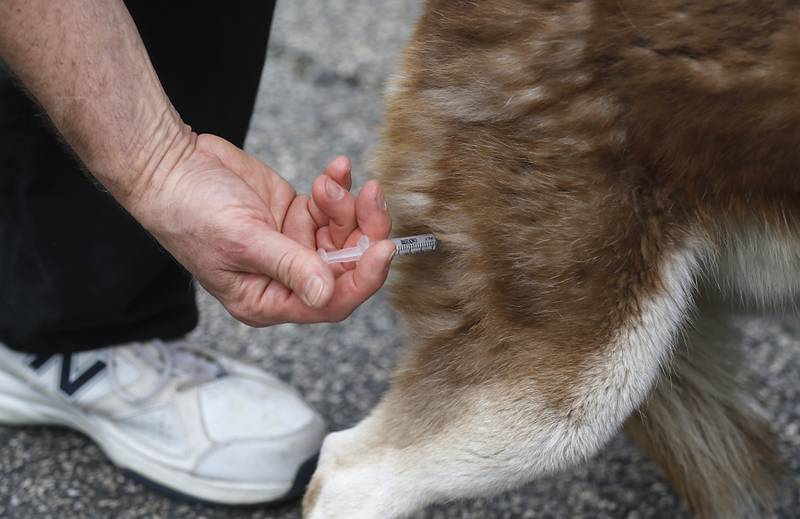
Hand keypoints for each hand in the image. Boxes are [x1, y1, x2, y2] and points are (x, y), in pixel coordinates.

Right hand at [129, 133, 394, 325]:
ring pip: (344, 234)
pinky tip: (336, 167)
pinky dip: (339, 187)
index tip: (385, 247)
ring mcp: (293, 245)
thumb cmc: (190, 210)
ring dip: (348, 205)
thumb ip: (289, 266)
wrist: (168, 165)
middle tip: (371, 197)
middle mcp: (286, 278)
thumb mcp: (242, 240)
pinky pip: (332, 207)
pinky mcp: (295, 215)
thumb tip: (325, 294)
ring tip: (329, 180)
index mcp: (268, 299)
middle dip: (364, 231)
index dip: (363, 278)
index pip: (330, 302)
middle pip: (345, 266)